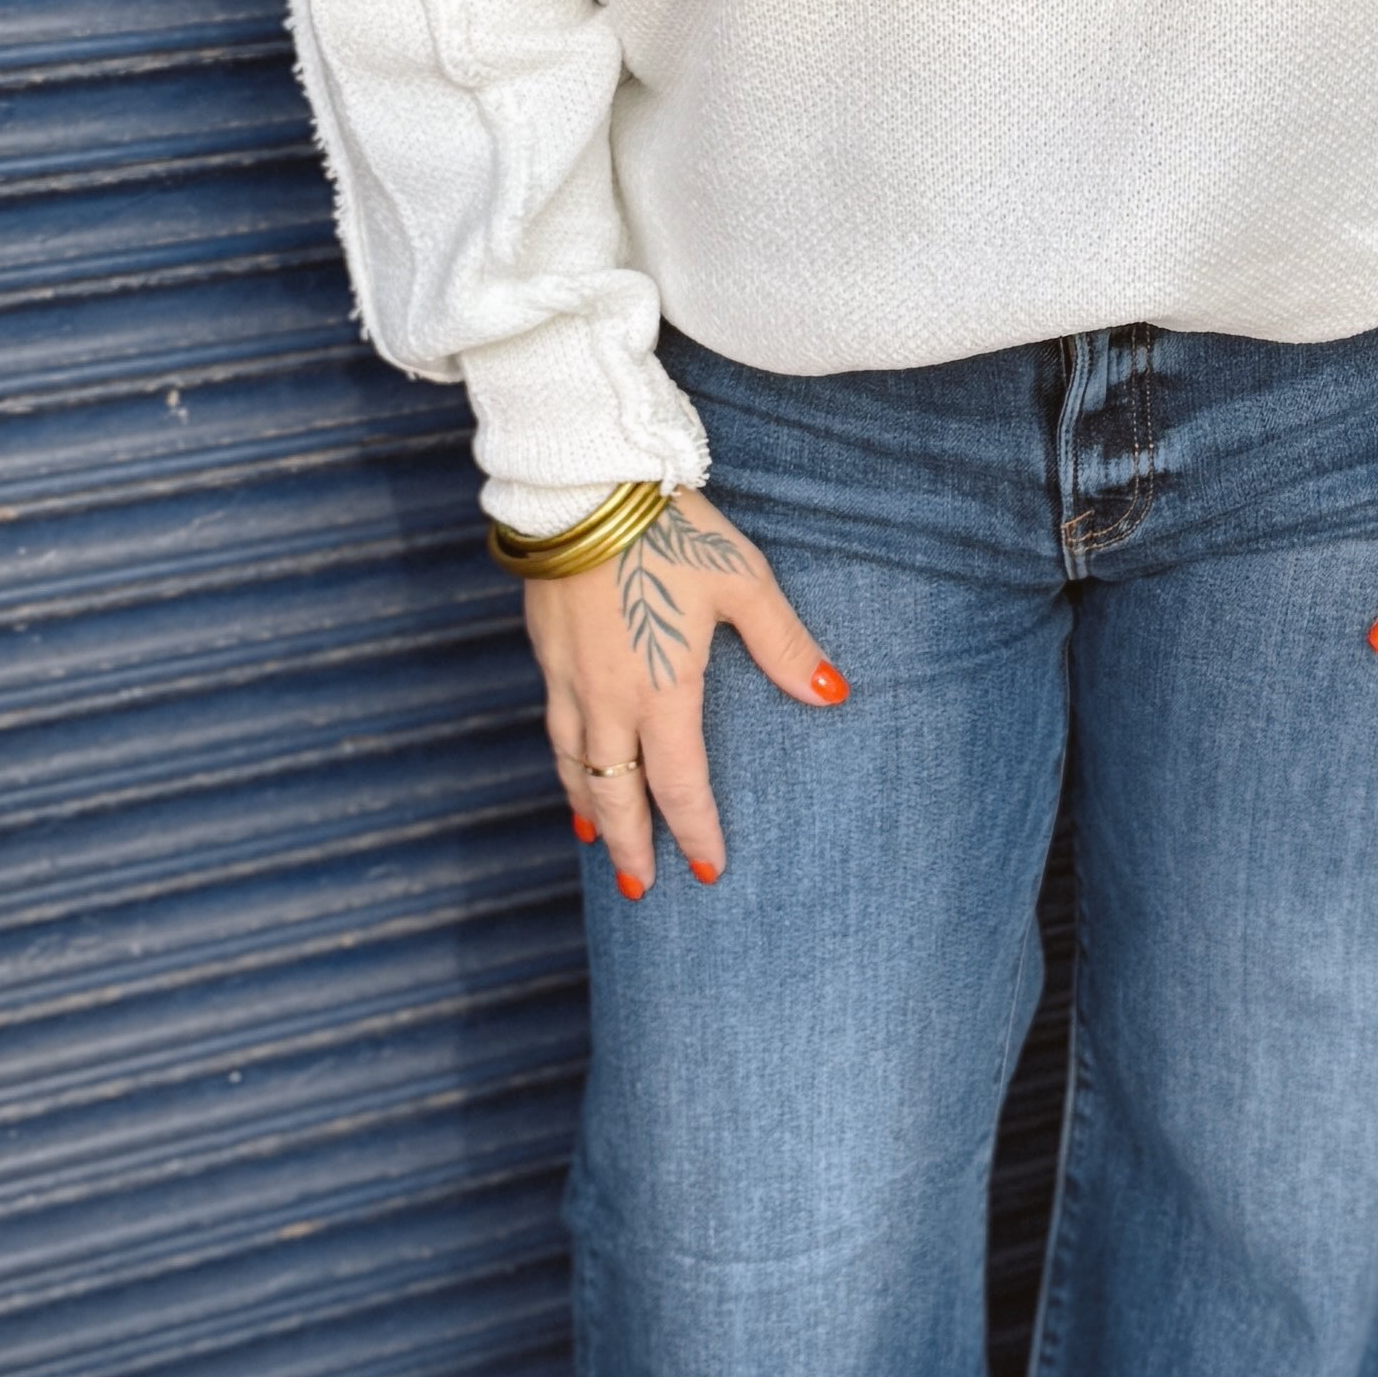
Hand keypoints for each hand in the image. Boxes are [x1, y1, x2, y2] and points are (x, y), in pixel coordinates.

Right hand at [529, 495, 844, 895]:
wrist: (581, 486)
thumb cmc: (670, 532)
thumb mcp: (742, 582)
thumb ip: (784, 644)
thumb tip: (832, 694)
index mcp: (661, 690)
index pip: (679, 784)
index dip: (694, 830)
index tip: (708, 869)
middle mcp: (606, 698)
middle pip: (615, 794)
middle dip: (628, 846)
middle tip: (640, 890)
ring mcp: (568, 677)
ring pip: (573, 765)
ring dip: (589, 809)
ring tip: (598, 843)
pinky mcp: (544, 650)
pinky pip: (553, 727)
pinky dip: (564, 763)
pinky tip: (571, 764)